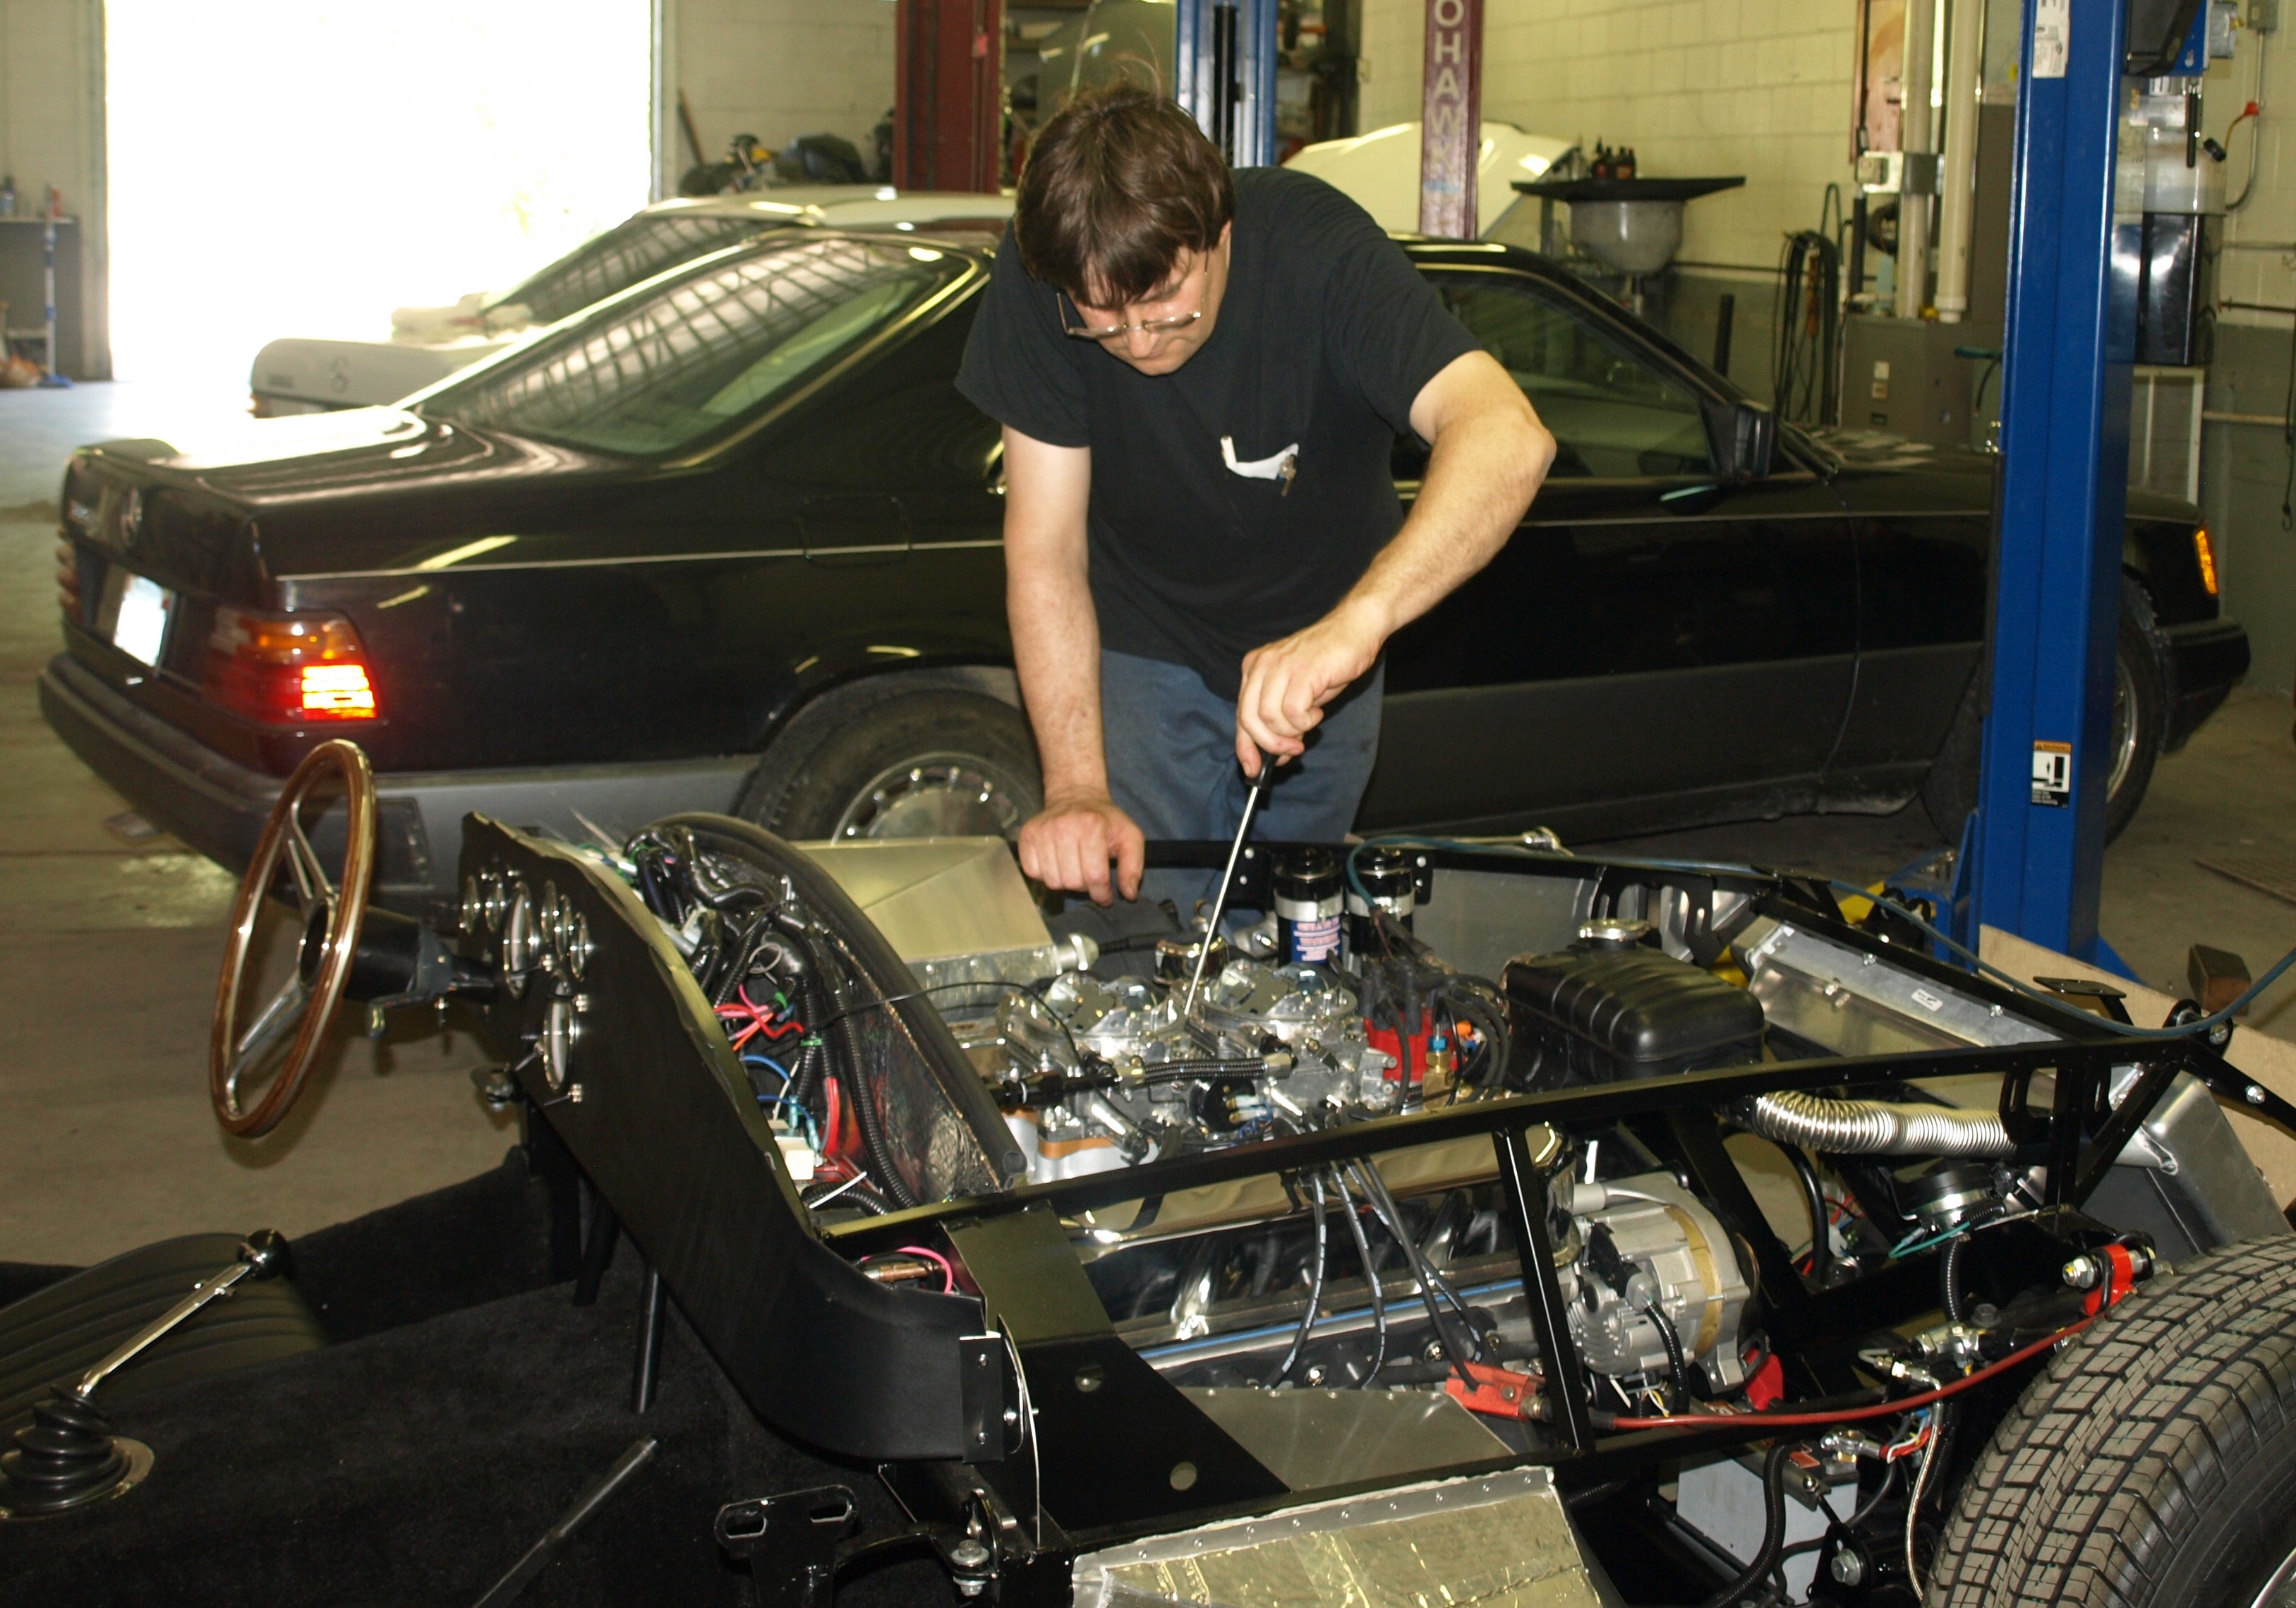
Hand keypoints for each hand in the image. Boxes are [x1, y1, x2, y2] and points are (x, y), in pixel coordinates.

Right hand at [1017, 793, 1145, 904]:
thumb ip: (1133, 865)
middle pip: (1072, 882)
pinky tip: (1057, 864)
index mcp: (1092, 825)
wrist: (1076, 796)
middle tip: (1089, 876)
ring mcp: (1042, 830)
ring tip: (1074, 869)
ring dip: (1065, 883)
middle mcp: (1064, 826)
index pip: (1095, 876)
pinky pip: (1032, 872)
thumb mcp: (1130, 837)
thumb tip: (1129, 894)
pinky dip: (1045, 875)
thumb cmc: (1104, 820)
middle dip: (1085, 887)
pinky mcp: (1026, 835)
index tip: (1105, 894)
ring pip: (1052, 881)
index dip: (1102, 893)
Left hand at [1234, 600, 1386, 775]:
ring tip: (1310, 722)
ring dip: (1292, 732)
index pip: (1241, 714)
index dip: (1245, 746)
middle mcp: (1261, 665)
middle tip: (1292, 750)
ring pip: (1269, 718)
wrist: (1355, 629)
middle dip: (1269, 744)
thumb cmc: (1329, 661)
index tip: (1253, 768)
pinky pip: (1293, 713)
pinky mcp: (1301, 672)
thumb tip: (1276, 755)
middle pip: (1249, 719)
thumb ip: (1282, 720)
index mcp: (1254, 668)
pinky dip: (1306, 721)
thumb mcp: (1297, 692)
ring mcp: (1279, 666)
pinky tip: (1318, 711)